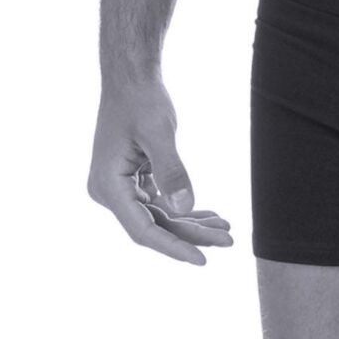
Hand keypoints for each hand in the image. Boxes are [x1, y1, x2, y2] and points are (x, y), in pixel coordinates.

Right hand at [87, 79, 232, 264]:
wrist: (131, 79)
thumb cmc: (141, 101)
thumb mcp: (159, 134)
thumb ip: (172, 172)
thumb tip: (185, 208)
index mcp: (108, 186)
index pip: (143, 230)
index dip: (174, 247)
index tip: (202, 259)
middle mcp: (109, 192)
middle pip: (155, 226)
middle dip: (192, 235)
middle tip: (229, 240)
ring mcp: (120, 188)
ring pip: (160, 217)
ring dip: (192, 223)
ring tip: (226, 229)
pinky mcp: (133, 181)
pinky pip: (160, 204)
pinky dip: (185, 209)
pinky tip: (211, 215)